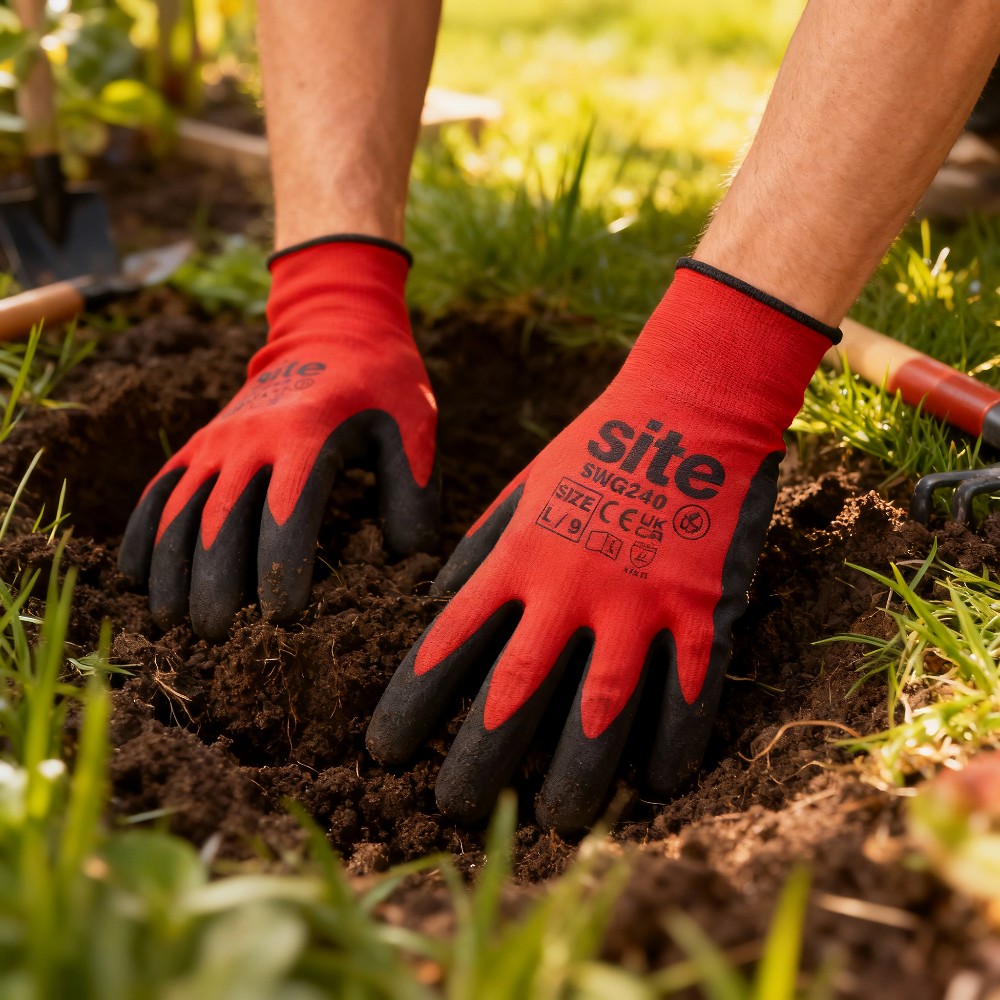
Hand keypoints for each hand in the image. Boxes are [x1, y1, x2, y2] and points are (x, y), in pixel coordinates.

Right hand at [119, 237, 437, 640]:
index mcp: (306, 435)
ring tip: (173, 625)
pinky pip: (157, 490)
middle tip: (219, 640)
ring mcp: (216, 440)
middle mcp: (249, 440)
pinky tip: (134, 578)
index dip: (281, 570)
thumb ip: (411, 490)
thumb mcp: (412, 426)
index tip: (283, 619)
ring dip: (171, 571)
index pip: (286, 514)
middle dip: (215, 585)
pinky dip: (141, 534)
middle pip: (220, 521)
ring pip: (178, 512)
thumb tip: (407, 559)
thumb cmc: (380, 385)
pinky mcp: (199, 442)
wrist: (332, 327)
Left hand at [366, 259, 838, 831]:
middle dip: (480, 759)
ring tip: (551, 821)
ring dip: (573, 773)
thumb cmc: (598, 447)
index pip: (450, 644)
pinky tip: (654, 787)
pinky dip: (670, 746)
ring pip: (600, 709)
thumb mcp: (523, 491)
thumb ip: (481, 552)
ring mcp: (639, 604)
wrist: (691, 407)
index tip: (384, 752)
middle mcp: (570, 589)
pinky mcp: (700, 611)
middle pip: (516, 691)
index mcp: (519, 558)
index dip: (412, 704)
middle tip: (452, 810)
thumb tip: (437, 607)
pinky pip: (685, 694)